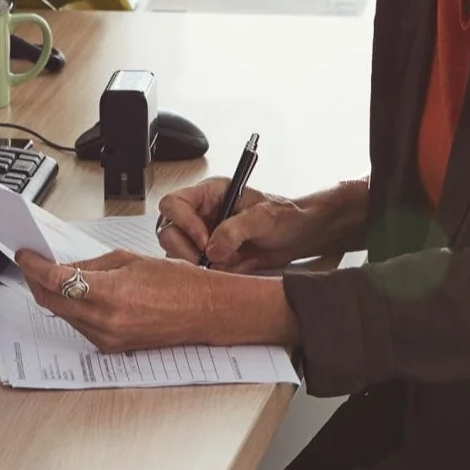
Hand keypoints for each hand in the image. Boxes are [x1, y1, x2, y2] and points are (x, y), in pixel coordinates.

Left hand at [15, 250, 297, 354]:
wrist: (205, 312)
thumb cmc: (178, 284)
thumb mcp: (130, 260)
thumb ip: (92, 263)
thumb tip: (65, 265)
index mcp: (109, 294)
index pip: (55, 280)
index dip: (33, 266)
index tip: (24, 255)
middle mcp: (104, 321)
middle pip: (50, 301)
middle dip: (36, 281)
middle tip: (32, 264)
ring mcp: (106, 338)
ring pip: (62, 314)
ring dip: (53, 295)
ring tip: (54, 275)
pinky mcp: (111, 347)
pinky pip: (79, 326)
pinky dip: (72, 308)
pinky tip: (75, 295)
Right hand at [157, 179, 346, 273]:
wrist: (301, 236)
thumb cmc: (286, 215)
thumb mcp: (263, 217)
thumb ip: (236, 230)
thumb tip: (212, 248)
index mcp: (209, 195)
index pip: (174, 204)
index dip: (184, 222)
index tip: (204, 240)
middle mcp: (202, 215)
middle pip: (168, 230)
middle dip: (184, 248)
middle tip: (206, 260)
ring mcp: (204, 237)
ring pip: (177, 252)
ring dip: (194, 263)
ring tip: (221, 265)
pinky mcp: (212, 258)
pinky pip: (196, 270)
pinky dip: (206, 275)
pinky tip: (227, 271)